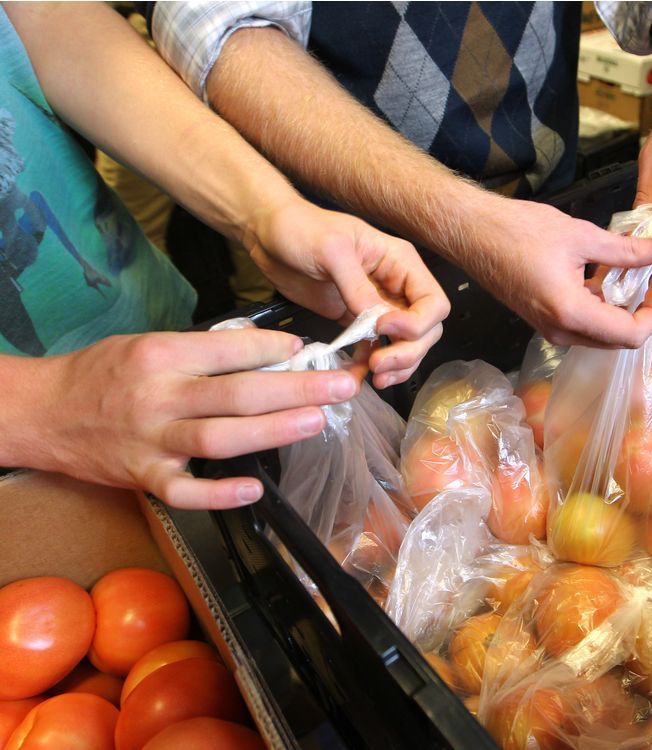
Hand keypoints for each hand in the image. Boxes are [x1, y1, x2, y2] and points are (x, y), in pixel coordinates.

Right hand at [30, 329, 363, 509]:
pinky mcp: (144, 477)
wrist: (43, 412)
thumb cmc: (104, 373)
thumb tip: (269, 351)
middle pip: (238, 393)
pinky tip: (255, 488)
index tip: (310, 349)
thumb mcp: (149, 345)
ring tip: (316, 420)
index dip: (275, 348)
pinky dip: (219, 493)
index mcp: (162, 355)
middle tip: (341, 386)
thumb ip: (203, 351)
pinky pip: (185, 491)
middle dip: (297, 388)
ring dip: (273, 430)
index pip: (230, 349)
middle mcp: (159, 396)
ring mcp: (152, 441)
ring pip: (220, 437)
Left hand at [244, 200, 449, 388]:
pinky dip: (372, 364)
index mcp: (399, 262)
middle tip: (380, 363)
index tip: (383, 328)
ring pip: (406, 344)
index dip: (417, 323)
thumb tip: (377, 321)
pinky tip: (360, 374)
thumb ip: (357, 287)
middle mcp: (395, 286)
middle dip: (408, 350)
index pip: (433, 302)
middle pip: (425, 329)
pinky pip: (375, 348)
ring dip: (397, 364)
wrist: (267, 235)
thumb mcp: (331, 250)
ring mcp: (376, 306)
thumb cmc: (300, 228)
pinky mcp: (354, 320)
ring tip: (375, 375)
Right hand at [465, 198, 651, 348]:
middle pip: (621, 339)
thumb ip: (626, 251)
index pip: (632, 334)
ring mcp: (552, 329)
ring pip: (605, 334)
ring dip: (626, 307)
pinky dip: (605, 304)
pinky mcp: (546, 321)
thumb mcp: (581, 236)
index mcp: (571, 313)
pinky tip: (607, 274)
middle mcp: (562, 332)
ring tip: (635, 270)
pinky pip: (587, 324)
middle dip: (647, 309)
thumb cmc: (518, 231)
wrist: (472, 234)